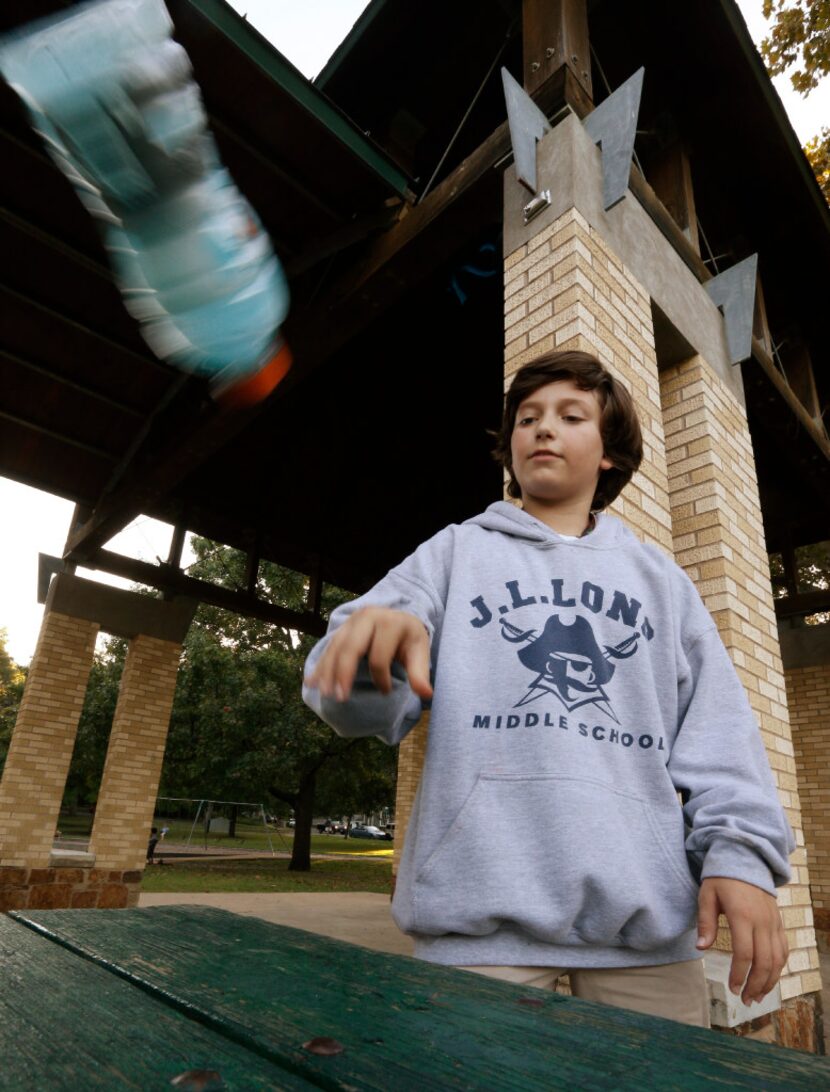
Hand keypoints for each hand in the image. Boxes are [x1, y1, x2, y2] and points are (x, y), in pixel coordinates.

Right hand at [305, 607, 432, 701]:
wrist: (399, 618)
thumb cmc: (409, 639)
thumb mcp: (419, 652)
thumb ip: (420, 673)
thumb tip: (427, 694)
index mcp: (389, 623)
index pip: (379, 656)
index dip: (382, 678)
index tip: (386, 692)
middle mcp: (367, 617)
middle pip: (351, 647)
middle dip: (343, 673)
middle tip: (339, 698)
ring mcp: (351, 622)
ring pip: (335, 647)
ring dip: (327, 671)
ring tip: (324, 693)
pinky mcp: (342, 629)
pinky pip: (328, 647)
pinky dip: (320, 665)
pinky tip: (311, 681)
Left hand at [696, 876, 787, 1004]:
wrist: (745, 858)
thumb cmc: (721, 878)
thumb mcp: (707, 895)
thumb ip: (705, 922)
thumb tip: (700, 948)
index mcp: (742, 915)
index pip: (744, 953)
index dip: (739, 974)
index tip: (732, 988)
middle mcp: (762, 921)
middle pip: (765, 962)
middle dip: (755, 985)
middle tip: (744, 1000)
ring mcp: (773, 922)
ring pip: (778, 959)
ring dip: (769, 981)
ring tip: (756, 996)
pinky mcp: (778, 922)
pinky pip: (783, 949)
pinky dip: (779, 967)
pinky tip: (769, 978)